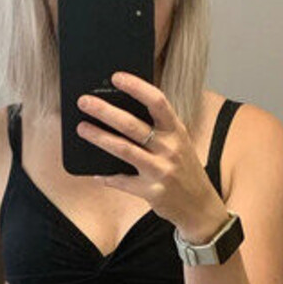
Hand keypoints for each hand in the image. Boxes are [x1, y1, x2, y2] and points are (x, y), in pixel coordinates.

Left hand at [76, 72, 230, 242]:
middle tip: (84, 101)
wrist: (200, 206)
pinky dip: (107, 176)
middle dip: (105, 111)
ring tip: (82, 128)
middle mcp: (170, 148)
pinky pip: (122, 181)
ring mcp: (161, 171)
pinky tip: (94, 171)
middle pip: (132, 125)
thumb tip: (122, 109)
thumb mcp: (179, 143)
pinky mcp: (152, 191)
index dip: (136, 87)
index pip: (157, 101)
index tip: (116, 77)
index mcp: (177, 131)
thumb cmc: (184, 169)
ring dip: (99, 137)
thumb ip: (158, 128)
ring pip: (124, 149)